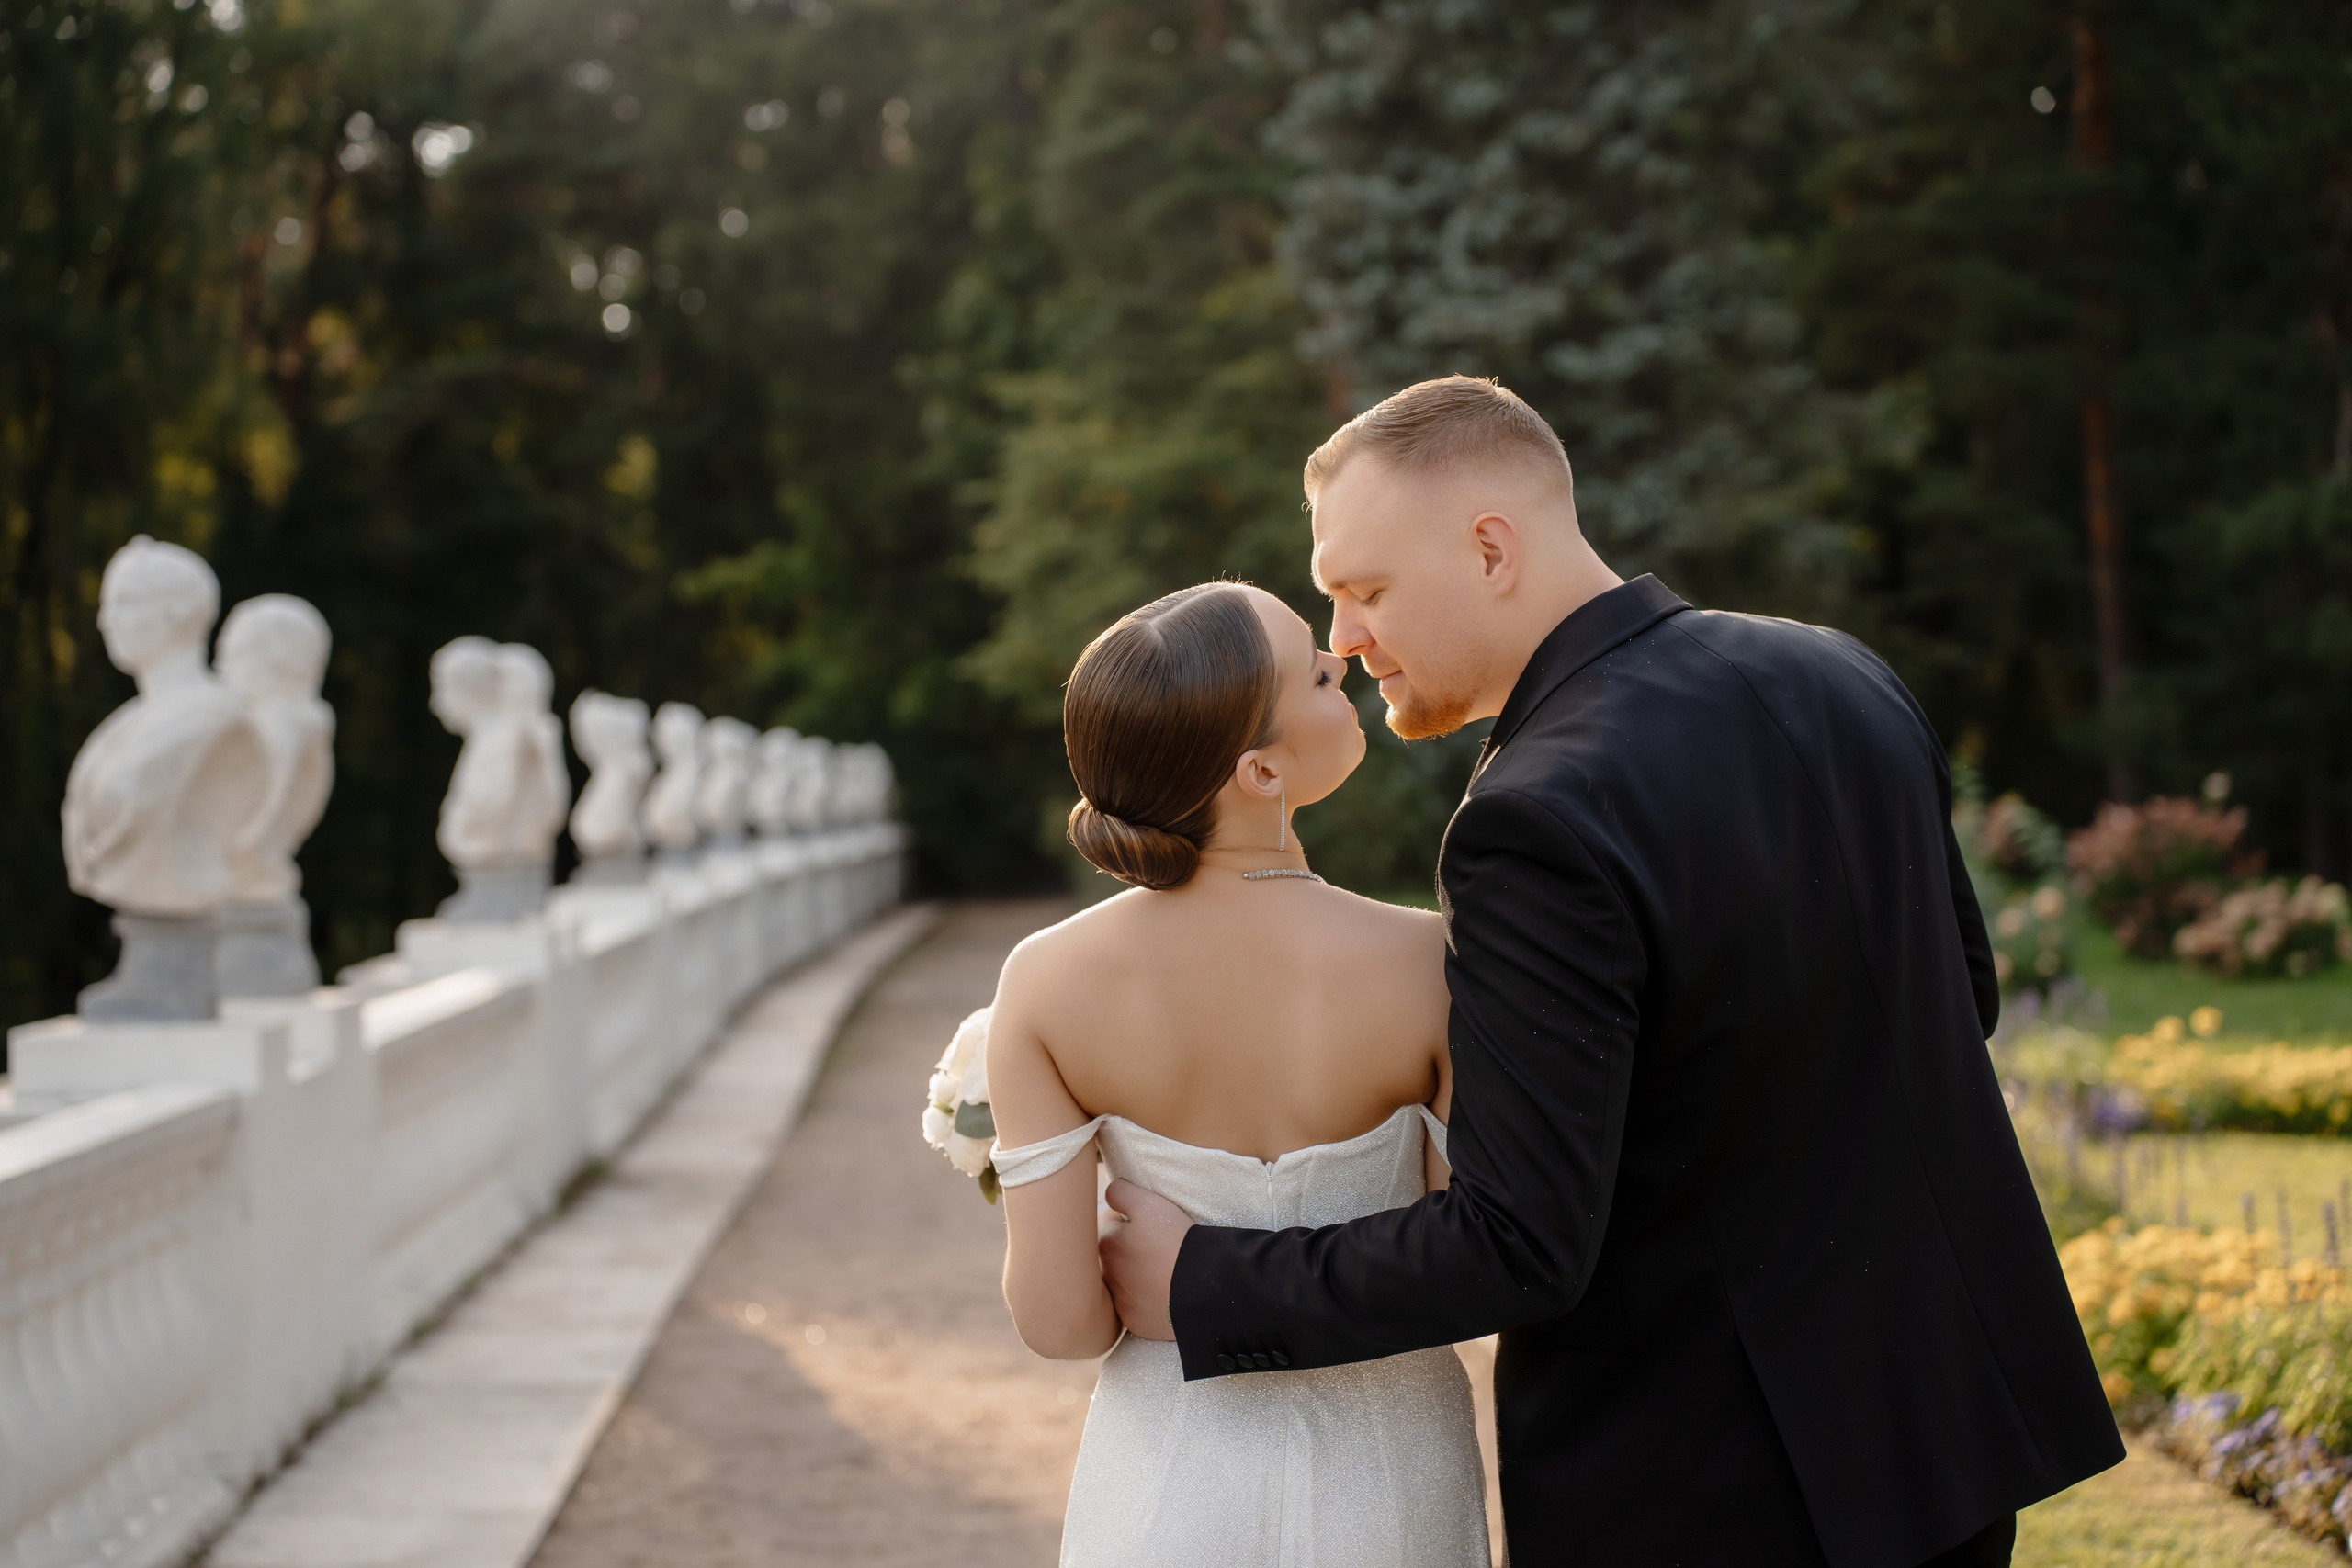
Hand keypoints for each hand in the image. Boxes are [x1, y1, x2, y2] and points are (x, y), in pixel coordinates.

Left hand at [1098, 1178, 1192, 1340]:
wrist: (1203, 1288)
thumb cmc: (1176, 1240)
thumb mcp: (1149, 1204)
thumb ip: (1120, 1193)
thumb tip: (1108, 1196)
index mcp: (1105, 1241)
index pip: (1109, 1220)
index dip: (1131, 1217)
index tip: (1150, 1224)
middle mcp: (1104, 1272)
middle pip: (1114, 1251)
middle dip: (1128, 1246)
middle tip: (1158, 1247)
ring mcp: (1118, 1299)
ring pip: (1122, 1278)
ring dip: (1135, 1273)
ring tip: (1163, 1270)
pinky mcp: (1133, 1320)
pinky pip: (1135, 1305)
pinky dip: (1145, 1299)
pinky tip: (1164, 1291)